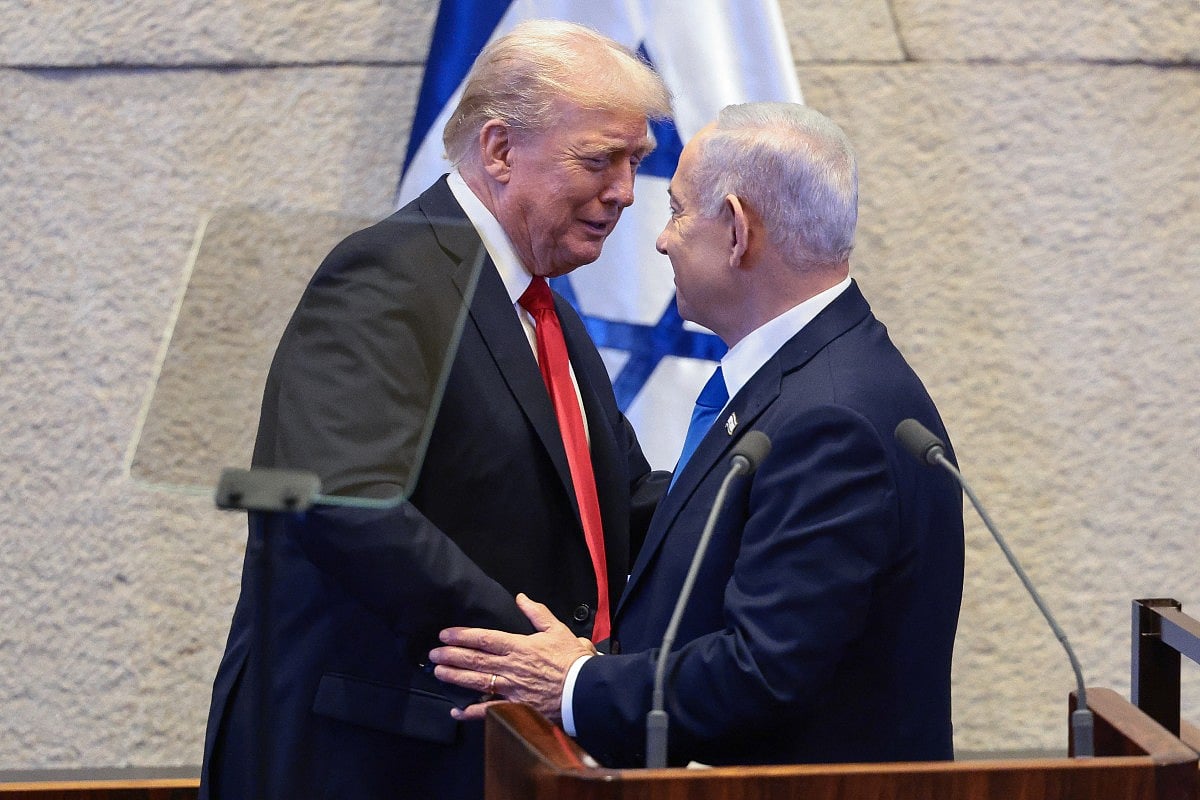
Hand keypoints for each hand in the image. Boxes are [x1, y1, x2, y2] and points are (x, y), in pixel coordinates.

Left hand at [429, 593, 596, 722]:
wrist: (584, 691)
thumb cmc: (572, 660)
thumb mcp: (557, 630)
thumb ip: (537, 613)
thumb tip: (521, 597)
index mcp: (518, 646)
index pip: (484, 639)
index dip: (462, 636)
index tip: (445, 634)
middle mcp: (510, 667)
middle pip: (474, 660)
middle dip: (451, 656)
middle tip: (433, 655)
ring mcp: (510, 688)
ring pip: (476, 682)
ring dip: (455, 678)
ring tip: (438, 673)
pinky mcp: (515, 707)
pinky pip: (489, 710)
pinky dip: (471, 711)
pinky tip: (456, 710)